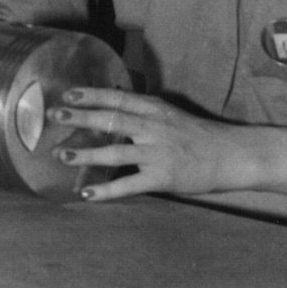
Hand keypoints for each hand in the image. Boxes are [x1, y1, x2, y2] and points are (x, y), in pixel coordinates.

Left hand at [48, 86, 250, 200]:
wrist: (232, 156)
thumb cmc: (198, 135)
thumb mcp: (169, 114)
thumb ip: (142, 110)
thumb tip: (110, 103)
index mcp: (154, 110)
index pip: (117, 99)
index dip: (91, 95)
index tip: (67, 94)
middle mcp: (153, 128)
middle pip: (111, 120)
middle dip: (80, 117)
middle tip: (54, 115)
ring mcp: (157, 153)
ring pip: (115, 152)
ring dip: (85, 153)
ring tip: (60, 154)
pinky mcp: (162, 177)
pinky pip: (128, 184)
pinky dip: (106, 190)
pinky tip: (86, 193)